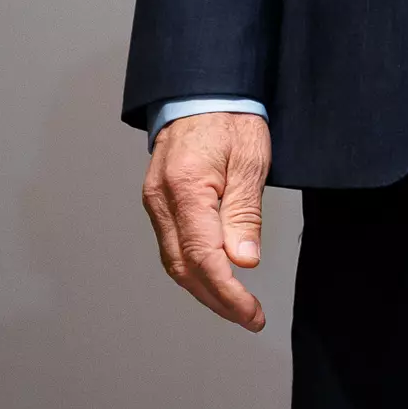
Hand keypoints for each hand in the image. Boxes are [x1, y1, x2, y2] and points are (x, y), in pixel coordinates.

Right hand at [141, 110, 272, 329]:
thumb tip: (243, 260)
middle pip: (183, 268)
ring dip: (204, 288)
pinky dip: (194, 267)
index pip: (202, 257)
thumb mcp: (250, 161)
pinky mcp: (159, 202)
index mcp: (185, 189)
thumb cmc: (230, 119)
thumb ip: (244, 212)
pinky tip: (215, 277)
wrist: (201, 91)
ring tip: (237, 306)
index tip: (251, 312)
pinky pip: (173, 244)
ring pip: (174, 260)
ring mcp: (155, 203)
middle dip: (216, 299)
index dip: (227, 291)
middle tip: (249, 317)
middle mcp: (161, 201)